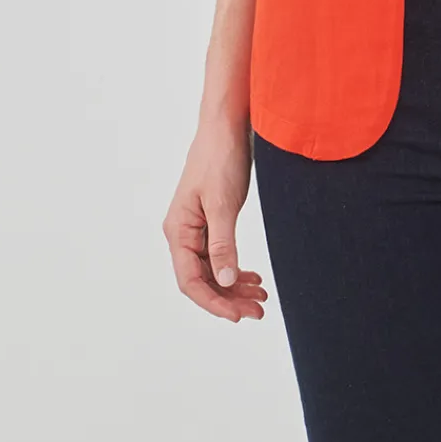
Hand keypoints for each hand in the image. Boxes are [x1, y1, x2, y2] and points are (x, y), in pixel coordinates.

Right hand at [163, 117, 267, 321]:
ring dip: (235, 286)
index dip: (214, 302)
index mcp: (178, 231)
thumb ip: (223, 244)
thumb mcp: (223, 203)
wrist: (227, 126)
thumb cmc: (220, 158)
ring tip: (262, 298)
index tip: (239, 315)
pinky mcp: (212, 219)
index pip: (190, 281)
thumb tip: (225, 282)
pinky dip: (236, 268)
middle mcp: (183, 233)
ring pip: (213, 269)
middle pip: (203, 279)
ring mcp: (197, 227)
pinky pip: (220, 254)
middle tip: (259, 310)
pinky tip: (254, 277)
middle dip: (230, 298)